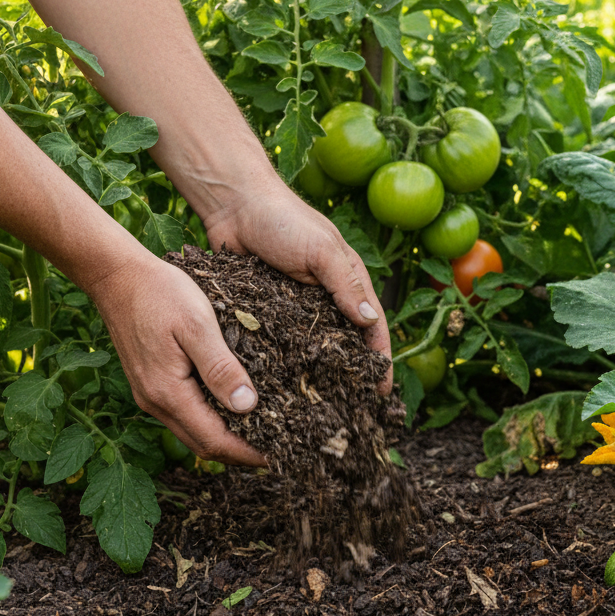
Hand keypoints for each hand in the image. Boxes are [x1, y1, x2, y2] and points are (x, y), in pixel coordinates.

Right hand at [89, 252, 267, 465]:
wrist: (117, 276)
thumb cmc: (160, 294)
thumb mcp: (197, 325)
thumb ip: (221, 367)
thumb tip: (246, 406)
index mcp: (168, 393)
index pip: (213, 441)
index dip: (246, 453)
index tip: (277, 456)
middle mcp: (155, 402)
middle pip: (202, 444)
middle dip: (238, 453)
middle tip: (276, 450)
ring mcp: (150, 394)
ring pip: (192, 431)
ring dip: (224, 438)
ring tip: (261, 432)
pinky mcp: (150, 383)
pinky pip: (184, 414)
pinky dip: (210, 420)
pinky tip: (230, 407)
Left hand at [202, 171, 393, 391]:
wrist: (232, 203)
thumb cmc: (283, 219)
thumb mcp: (321, 251)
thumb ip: (345, 286)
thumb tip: (369, 324)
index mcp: (348, 280)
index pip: (372, 328)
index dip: (379, 361)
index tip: (381, 394)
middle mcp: (325, 297)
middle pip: (343, 343)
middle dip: (349, 375)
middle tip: (349, 412)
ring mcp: (295, 305)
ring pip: (310, 348)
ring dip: (313, 374)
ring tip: (313, 409)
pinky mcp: (265, 309)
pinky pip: (277, 341)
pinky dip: (280, 362)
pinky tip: (276, 387)